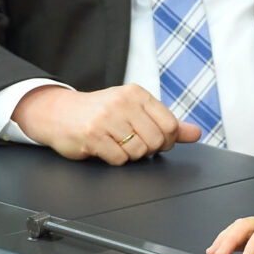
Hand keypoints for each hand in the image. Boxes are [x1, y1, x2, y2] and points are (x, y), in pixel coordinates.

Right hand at [12, 84, 200, 164]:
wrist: (57, 113)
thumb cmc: (99, 112)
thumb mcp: (135, 110)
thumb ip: (167, 122)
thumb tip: (195, 133)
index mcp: (137, 94)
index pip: (171, 124)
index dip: (167, 140)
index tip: (157, 141)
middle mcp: (123, 103)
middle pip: (157, 140)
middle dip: (148, 149)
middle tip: (133, 143)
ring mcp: (107, 118)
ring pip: (139, 151)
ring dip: (130, 155)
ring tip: (118, 144)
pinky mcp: (93, 135)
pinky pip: (119, 159)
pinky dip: (115, 159)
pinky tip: (105, 148)